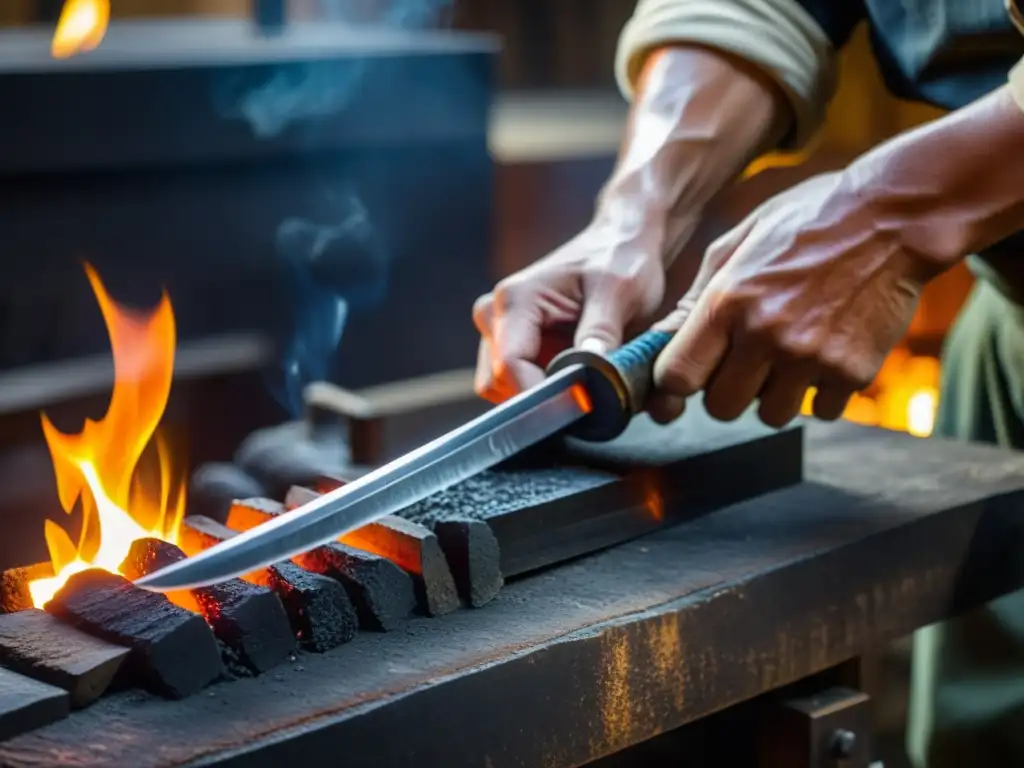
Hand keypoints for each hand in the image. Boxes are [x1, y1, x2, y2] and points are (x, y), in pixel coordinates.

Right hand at [473, 221, 666, 402]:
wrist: (619, 244)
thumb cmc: (619, 259)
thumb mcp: (620, 290)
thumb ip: (601, 330)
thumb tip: (589, 373)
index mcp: (515, 299)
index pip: (509, 366)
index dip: (541, 395)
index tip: (580, 405)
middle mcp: (495, 315)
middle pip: (498, 383)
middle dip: (540, 396)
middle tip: (587, 393)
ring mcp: (499, 332)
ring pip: (503, 389)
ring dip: (541, 394)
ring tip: (583, 377)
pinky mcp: (512, 346)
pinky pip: (516, 385)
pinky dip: (544, 390)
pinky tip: (574, 374)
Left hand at [648, 171, 940, 426]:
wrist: (894, 216)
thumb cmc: (807, 221)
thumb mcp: (738, 241)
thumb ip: (697, 296)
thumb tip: (661, 339)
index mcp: (727, 302)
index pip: (677, 377)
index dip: (679, 380)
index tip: (691, 371)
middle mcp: (765, 334)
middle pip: (720, 408)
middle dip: (727, 391)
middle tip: (746, 361)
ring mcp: (810, 357)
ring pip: (770, 416)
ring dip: (775, 395)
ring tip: (791, 353)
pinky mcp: (853, 372)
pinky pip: (820, 411)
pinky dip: (821, 393)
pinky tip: (828, 354)